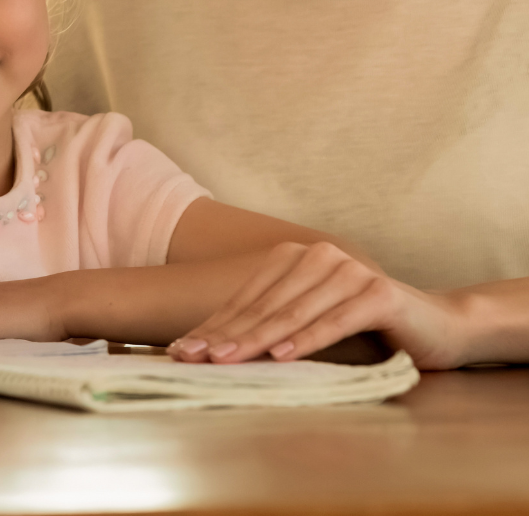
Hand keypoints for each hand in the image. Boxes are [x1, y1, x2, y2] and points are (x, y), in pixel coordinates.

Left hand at [167, 241, 462, 369]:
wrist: (435, 325)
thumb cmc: (364, 328)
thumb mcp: (310, 323)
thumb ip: (272, 325)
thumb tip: (213, 346)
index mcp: (297, 259)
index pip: (247, 298)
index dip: (214, 325)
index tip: (182, 351)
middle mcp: (320, 257)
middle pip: (265, 305)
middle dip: (226, 334)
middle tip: (194, 358)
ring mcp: (350, 271)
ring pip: (295, 312)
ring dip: (258, 339)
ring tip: (228, 359)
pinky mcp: (378, 293)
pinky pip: (336, 319)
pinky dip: (309, 338)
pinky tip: (284, 355)